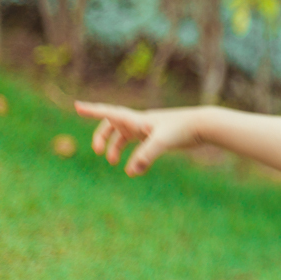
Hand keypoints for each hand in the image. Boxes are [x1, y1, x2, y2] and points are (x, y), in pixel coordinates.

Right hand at [74, 101, 202, 176]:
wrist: (203, 125)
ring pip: (125, 135)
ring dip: (115, 147)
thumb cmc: (183, 129)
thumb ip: (145, 156)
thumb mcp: (162, 142)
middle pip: (113, 125)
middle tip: (98, 152)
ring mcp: (149, 128)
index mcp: (137, 119)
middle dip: (101, 136)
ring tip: (113, 162)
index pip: (109, 113)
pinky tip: (135, 168)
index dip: (92, 110)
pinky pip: (139, 144)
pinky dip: (133, 155)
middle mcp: (141, 122)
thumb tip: (130, 172)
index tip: (77, 106)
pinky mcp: (158, 136)